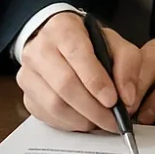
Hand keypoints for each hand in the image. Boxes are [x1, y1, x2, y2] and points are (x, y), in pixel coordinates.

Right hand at [18, 12, 141, 132]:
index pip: (78, 55)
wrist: (57, 41)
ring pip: (54, 104)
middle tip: (113, 121)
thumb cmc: (88, 43)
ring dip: (82, 119)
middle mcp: (40, 49)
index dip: (96, 81)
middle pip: (65, 84)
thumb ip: (128, 65)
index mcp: (64, 29)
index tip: (113, 101)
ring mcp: (28, 73)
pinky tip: (84, 120)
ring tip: (100, 121)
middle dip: (93, 108)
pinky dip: (69, 124)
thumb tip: (127, 98)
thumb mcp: (115, 43)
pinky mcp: (27, 94)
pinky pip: (47, 116)